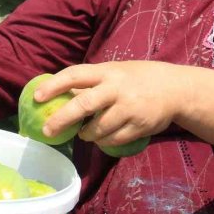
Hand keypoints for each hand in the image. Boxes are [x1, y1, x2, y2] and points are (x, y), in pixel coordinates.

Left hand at [34, 61, 185, 146]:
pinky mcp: (140, 125)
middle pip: (83, 105)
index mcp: (107, 71)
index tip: (37, 97)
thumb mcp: (114, 72)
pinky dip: (103, 141)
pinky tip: (102, 138)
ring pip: (98, 128)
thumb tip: (59, 92)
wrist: (176, 88)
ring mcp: (130, 108)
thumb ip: (91, 82)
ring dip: (86, 134)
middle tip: (47, 130)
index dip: (54, 85)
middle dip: (62, 119)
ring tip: (83, 133)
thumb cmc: (136, 78)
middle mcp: (117, 88)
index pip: (75, 75)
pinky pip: (114, 139)